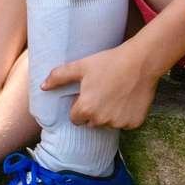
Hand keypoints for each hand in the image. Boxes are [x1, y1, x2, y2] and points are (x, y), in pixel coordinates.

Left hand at [42, 42, 160, 131]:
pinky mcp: (134, 123)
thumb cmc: (109, 61)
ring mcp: (119, 123)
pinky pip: (125, 123)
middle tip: (102, 92)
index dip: (80, 106)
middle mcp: (101, 120)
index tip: (88, 94)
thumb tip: (42, 86)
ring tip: (116, 94)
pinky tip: (128, 99)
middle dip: (94, 112)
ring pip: (108, 124)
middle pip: (91, 123)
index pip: (75, 118)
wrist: (141, 61)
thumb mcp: (81, 66)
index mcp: (86, 109)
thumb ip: (59, 77)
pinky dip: (125, 115)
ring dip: (109, 115)